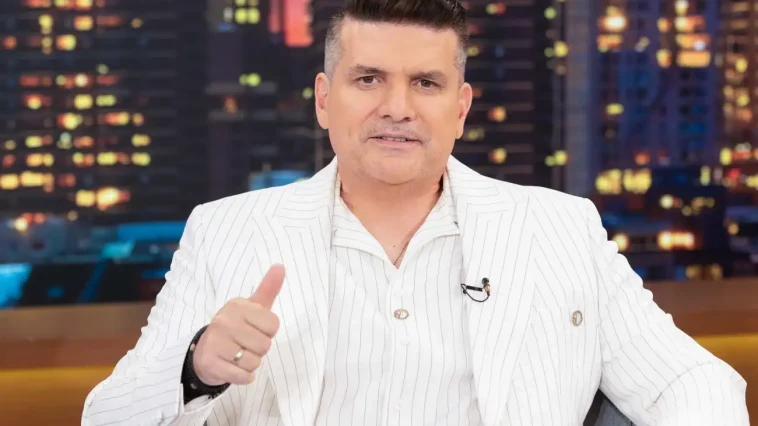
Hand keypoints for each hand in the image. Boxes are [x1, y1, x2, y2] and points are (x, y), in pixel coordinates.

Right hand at [192, 264, 284, 385]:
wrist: (205, 351)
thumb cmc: (236, 327)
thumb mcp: (252, 307)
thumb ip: (268, 289)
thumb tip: (281, 266)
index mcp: (238, 306)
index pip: (273, 326)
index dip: (267, 332)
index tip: (254, 329)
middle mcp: (224, 321)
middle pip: (265, 346)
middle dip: (258, 349)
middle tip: (244, 344)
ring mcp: (215, 342)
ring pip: (254, 362)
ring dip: (250, 364)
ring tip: (237, 355)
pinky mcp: (211, 363)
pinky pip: (243, 376)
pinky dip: (243, 377)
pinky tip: (233, 367)